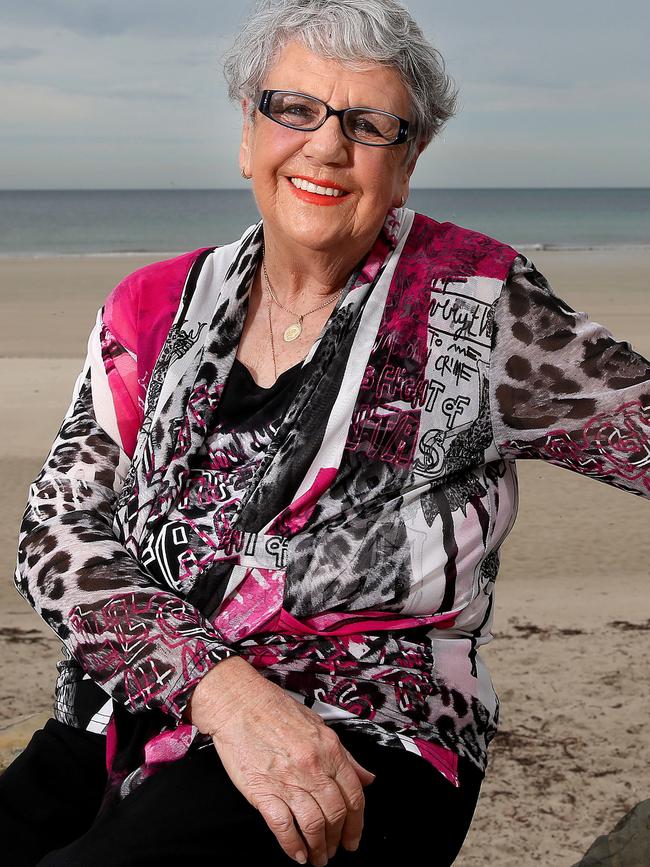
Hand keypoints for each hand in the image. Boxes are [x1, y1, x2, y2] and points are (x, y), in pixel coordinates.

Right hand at [188, 657, 375, 864]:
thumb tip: (367, 778)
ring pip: (313, 825)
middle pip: (335, 814)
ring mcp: (287, 780)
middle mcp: (312, 767)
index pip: (354, 795)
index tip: (353, 837)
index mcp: (329, 750)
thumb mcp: (319, 726)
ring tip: (318, 857)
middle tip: (335, 851)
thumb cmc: (276, 709)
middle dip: (338, 839)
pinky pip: (283, 827)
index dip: (357, 823)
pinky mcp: (262, 791)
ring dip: (319, 848)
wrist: (239, 703)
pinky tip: (298, 854)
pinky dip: (293, 847)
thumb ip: (345, 756)